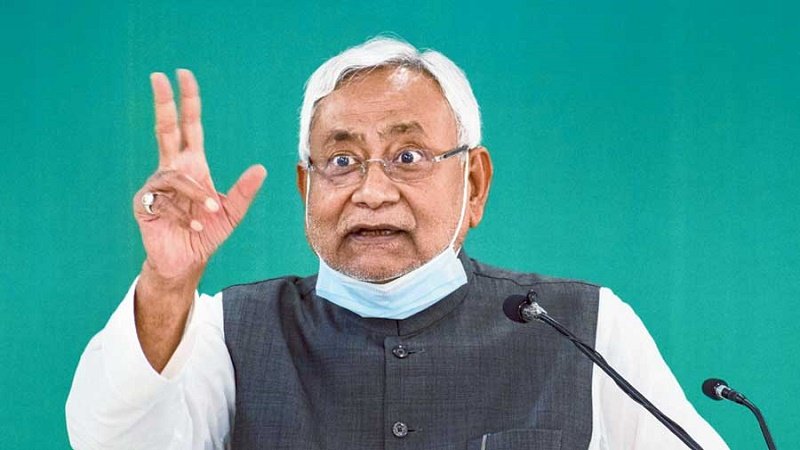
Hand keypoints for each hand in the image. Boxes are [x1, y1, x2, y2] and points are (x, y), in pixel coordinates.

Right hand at [133, 69, 265, 282]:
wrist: (187, 262)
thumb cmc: (207, 234)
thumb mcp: (232, 212)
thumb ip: (244, 191)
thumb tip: (261, 168)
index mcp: (193, 166)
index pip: (189, 127)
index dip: (188, 102)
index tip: (183, 76)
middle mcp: (172, 170)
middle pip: (164, 129)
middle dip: (162, 103)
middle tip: (158, 76)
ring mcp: (156, 185)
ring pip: (175, 176)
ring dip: (197, 195)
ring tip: (211, 213)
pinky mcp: (145, 204)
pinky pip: (165, 200)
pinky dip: (185, 214)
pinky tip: (194, 227)